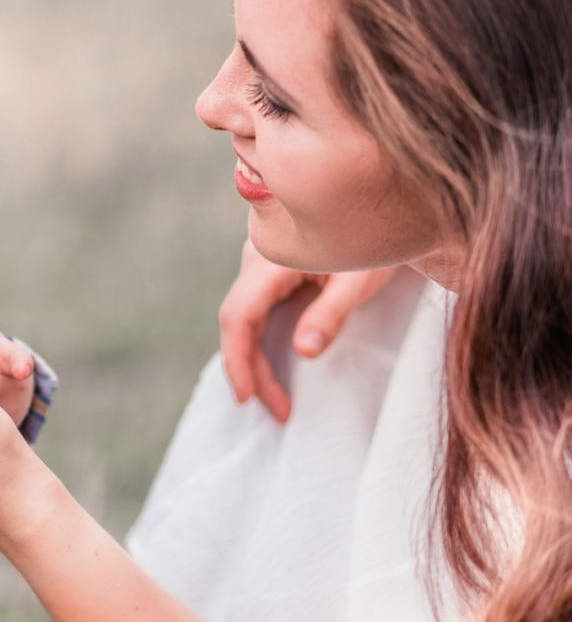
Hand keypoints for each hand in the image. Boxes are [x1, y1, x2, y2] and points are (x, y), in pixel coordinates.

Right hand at [218, 239, 396, 422]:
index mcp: (271, 261)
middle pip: (237, 321)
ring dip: (254, 359)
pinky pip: (253, 311)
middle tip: (278, 410)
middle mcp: (256, 259)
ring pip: (243, 318)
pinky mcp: (269, 272)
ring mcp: (259, 264)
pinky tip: (272, 366)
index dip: (238, 359)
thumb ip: (331, 313)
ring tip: (276, 398)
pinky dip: (259, 343)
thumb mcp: (359, 281)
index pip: (238, 316)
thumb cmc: (376, 245)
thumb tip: (303, 352)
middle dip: (250, 369)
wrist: (385, 211)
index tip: (247, 398)